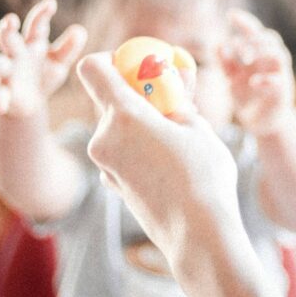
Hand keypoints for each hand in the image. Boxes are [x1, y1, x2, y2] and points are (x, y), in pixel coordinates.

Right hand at [0, 0, 87, 116]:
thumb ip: (68, 48)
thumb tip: (80, 30)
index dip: (42, 14)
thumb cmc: (44, 75)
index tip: (51, 3)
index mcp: (31, 43)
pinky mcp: (3, 95)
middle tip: (9, 20)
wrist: (29, 104)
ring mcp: (6, 74)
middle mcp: (15, 55)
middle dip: (7, 30)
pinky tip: (0, 103)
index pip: (35, 25)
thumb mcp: (59, 62)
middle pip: (8, 39)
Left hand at [76, 52, 240, 270]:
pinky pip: (119, 152)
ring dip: (139, 123)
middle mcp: (104, 138)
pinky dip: (137, 147)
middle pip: (107, 99)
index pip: (92, 68)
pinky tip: (167, 161)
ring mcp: (104, 165)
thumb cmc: (203, 177)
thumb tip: (175, 77)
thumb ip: (178, 99)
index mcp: (124, 116)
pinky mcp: (111, 184)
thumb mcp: (197, 127)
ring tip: (176, 135)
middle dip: (135, 94)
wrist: (198, 236)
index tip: (136, 67)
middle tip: (169, 100)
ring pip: (116, 128)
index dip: (110, 60)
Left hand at [219, 9, 295, 135]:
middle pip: (270, 39)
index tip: (230, 15)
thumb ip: (225, 62)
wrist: (262, 123)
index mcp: (260, 55)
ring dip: (262, 52)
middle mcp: (272, 62)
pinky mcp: (282, 93)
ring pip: (280, 55)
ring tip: (245, 58)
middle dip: (253, 38)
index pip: (256, 32)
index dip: (245, 22)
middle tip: (236, 46)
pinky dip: (265, 79)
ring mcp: (280, 76)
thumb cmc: (248, 97)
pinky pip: (278, 81)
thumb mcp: (232, 78)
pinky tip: (252, 82)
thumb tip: (216, 43)